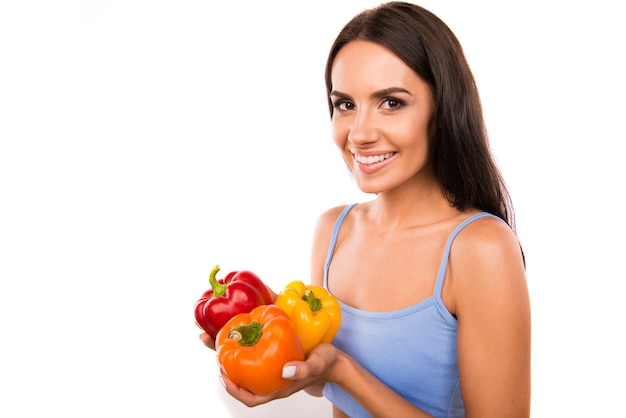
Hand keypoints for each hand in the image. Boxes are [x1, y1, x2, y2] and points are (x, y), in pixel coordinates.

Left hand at [218, 343, 341, 406]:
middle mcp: (270, 379)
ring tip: (214, 331)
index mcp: (278, 387)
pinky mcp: (274, 354)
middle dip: (221, 360)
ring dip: (228, 348)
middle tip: (206, 340)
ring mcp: (271, 367)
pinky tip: (238, 329)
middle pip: (240, 376)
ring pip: (244, 361)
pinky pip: (254, 351)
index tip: (223, 376)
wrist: (334, 359)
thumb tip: (284, 371)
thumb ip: (302, 369)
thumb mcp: (315, 365)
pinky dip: (242, 341)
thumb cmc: (325, 365)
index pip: (251, 397)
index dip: (234, 390)